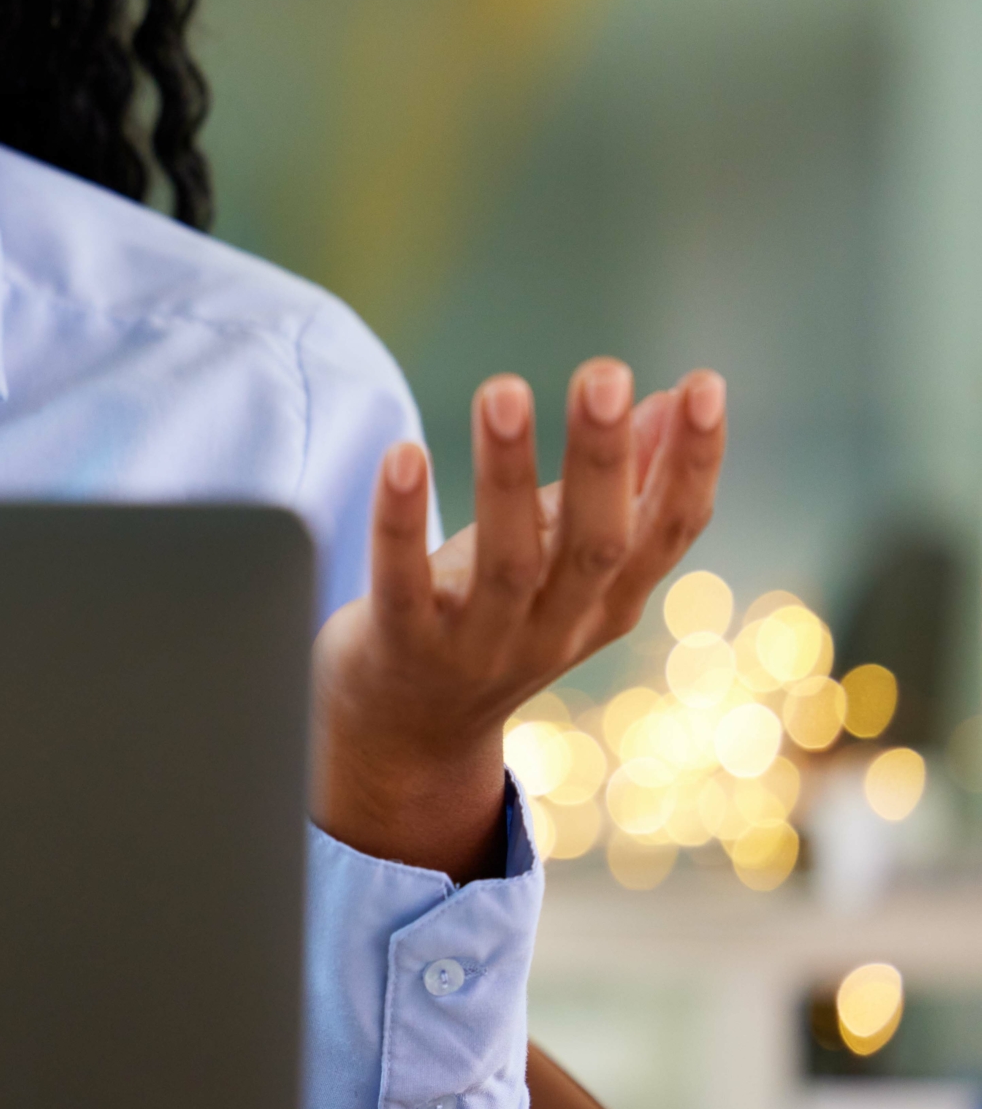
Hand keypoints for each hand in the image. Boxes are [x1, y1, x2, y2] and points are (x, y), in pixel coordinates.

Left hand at [313, 360, 727, 879]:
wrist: (402, 735)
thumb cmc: (487, 618)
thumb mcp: (560, 559)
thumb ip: (618, 487)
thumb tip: (677, 398)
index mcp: (608, 601)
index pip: (669, 532)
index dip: (693, 463)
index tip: (706, 384)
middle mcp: (555, 629)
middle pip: (595, 544)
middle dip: (604, 457)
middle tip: (604, 373)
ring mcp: (479, 647)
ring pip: (506, 561)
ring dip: (506, 472)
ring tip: (502, 390)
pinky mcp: (401, 649)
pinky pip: (404, 586)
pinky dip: (402, 524)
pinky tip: (401, 456)